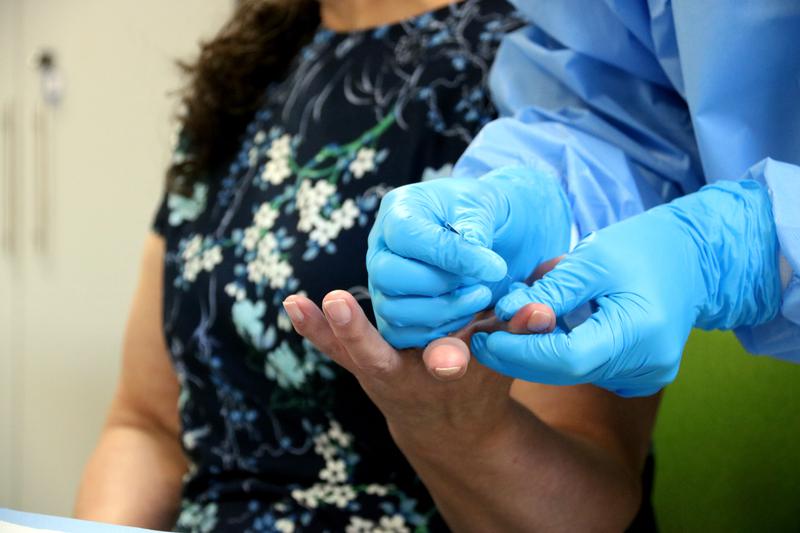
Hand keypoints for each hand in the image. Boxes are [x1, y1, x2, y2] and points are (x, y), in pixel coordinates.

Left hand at [282, 290, 554, 446]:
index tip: (452, 354)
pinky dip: (312, 329)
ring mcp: (378, 372)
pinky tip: (292, 303)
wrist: (447, 426)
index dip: (456, 354)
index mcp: (451, 372)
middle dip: (361, 335)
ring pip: (351, 352)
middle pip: (383, 359)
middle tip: (339, 304)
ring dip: (330, 328)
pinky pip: (332, 349)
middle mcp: (410, 375)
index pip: (453, 360)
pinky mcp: (360, 365)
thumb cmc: (479, 379)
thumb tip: (553, 291)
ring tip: (314, 300)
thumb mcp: (502, 353)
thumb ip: (522, 322)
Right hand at [367, 165, 571, 348]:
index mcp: (398, 210)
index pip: (406, 236)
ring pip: (394, 310)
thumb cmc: (481, 213)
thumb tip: (478, 263)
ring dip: (443, 312)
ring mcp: (382, 284)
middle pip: (387, 276)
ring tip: (479, 297)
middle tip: (480, 284)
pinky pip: (401, 335)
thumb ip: (476, 229)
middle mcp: (381, 249)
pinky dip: (437, 332)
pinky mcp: (392, 314)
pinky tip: (465, 315)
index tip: (493, 267)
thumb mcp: (484, 206)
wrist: (489, 232)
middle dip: (440, 286)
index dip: (448, 255)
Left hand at [472, 180, 781, 396]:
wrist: (693, 260)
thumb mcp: (591, 259)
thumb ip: (550, 290)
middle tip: (483, 335)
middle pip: (565, 372)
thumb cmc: (642, 249)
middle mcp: (647, 365)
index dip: (519, 352)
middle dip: (518, 355)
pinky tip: (544, 328)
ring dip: (535, 351)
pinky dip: (557, 352)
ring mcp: (645, 376)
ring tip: (516, 318)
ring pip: (571, 372)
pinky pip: (586, 369)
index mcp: (641, 331)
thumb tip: (505, 313)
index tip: (484, 337)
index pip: (567, 358)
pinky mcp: (638, 376)